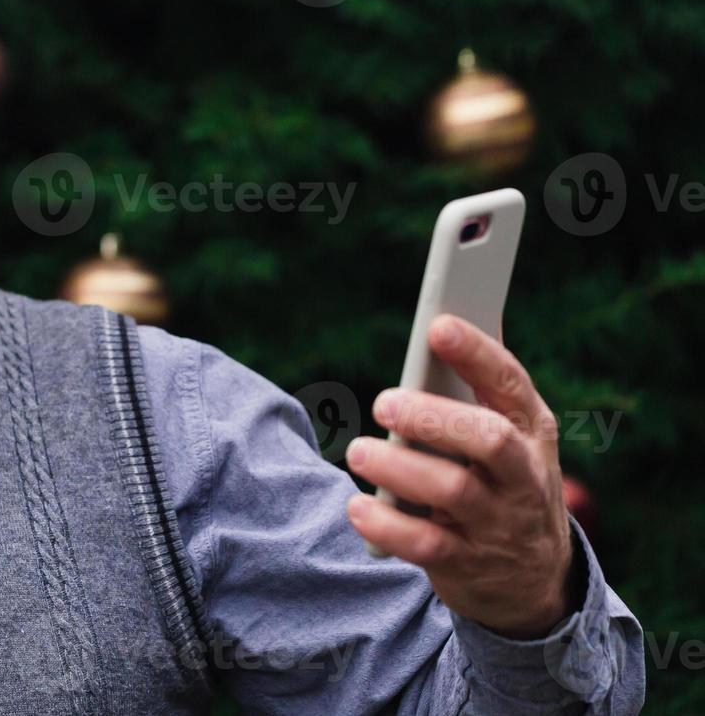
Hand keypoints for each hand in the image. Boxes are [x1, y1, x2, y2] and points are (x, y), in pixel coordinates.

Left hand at [344, 315, 573, 638]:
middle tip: (383, 403)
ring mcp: (498, 523)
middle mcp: (522, 476)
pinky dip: (388, 527)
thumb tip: (452, 311)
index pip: (510, 385)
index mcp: (531, 431)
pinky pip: (427, 546)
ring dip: (400, 469)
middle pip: (489, 440)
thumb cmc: (505, 480)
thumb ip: (481, 385)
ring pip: (454, 493)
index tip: (437, 325)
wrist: (533, 580)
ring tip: (358, 451)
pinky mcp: (467, 563)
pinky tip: (358, 508)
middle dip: (435, 417)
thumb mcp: (513, 435)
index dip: (477, 353)